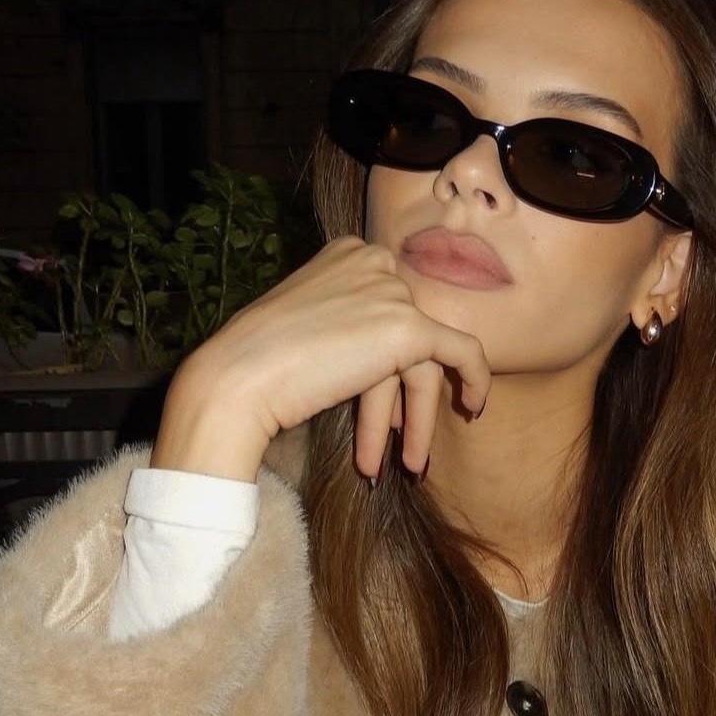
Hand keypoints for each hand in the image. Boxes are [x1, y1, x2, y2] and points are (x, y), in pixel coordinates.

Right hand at [151, 238, 491, 481]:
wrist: (238, 379)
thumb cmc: (255, 361)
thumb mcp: (306, 321)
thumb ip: (345, 320)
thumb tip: (379, 354)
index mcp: (348, 252)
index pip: (387, 306)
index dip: (390, 360)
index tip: (387, 403)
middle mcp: (373, 261)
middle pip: (407, 334)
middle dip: (402, 395)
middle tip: (398, 440)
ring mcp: (391, 291)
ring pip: (427, 356)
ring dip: (416, 416)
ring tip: (410, 464)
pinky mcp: (409, 326)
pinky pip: (464, 352)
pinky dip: (476, 380)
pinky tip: (473, 410)